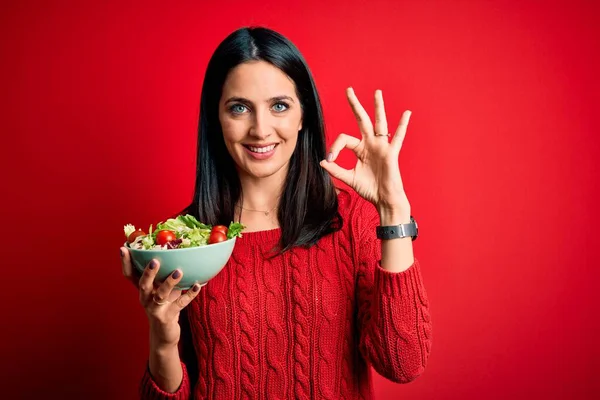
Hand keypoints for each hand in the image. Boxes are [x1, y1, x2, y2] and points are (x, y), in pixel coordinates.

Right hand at [120, 247, 202, 345]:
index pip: (129, 275)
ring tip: (178, 272)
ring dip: (169, 283)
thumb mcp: (160, 287)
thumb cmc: (164, 304)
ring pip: (160, 295)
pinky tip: (197, 286)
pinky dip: (189, 295)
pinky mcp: (167, 317)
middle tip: (155, 260)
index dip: (125, 263)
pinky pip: (179, 304)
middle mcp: (145, 298)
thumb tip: (176, 249)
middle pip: (143, 285)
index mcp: (142, 289)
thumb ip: (163, 273)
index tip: (124, 248)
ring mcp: (155, 309)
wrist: (164, 333)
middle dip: (148, 272)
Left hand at [320, 88, 411, 219]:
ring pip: (379, 123)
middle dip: (355, 105)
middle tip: (349, 90)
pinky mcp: (391, 153)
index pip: (344, 139)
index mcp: (360, 149)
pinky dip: (402, 126)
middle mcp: (370, 144)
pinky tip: (407, 114)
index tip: (330, 159)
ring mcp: (381, 147)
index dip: (335, 147)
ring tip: (377, 92)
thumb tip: (322, 161)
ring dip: (378, 107)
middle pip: (362, 120)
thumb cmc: (369, 189)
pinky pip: (398, 138)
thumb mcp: (349, 178)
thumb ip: (336, 170)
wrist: (383, 200)